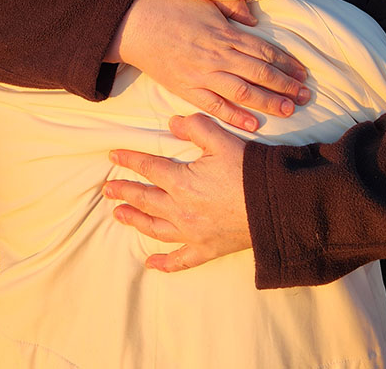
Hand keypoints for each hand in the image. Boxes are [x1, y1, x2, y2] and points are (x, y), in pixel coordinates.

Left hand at [103, 113, 250, 271]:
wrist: (276, 204)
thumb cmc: (249, 171)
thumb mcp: (223, 140)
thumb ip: (196, 127)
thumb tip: (173, 122)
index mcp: (182, 182)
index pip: (148, 168)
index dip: (129, 160)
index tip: (113, 156)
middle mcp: (180, 210)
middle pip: (145, 199)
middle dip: (125, 192)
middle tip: (109, 189)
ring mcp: (192, 233)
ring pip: (155, 228)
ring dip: (135, 220)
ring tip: (119, 215)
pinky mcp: (206, 249)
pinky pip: (181, 259)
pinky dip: (165, 263)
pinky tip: (151, 264)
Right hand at [107, 0, 309, 130]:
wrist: (135, 24)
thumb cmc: (171, 7)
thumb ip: (233, 7)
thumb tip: (254, 19)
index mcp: (225, 33)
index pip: (263, 51)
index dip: (286, 63)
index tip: (303, 73)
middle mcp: (218, 55)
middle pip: (260, 73)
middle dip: (286, 86)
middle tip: (306, 96)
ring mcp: (202, 74)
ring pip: (242, 92)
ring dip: (268, 102)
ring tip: (290, 111)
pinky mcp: (186, 88)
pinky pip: (214, 106)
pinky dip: (234, 116)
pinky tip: (253, 124)